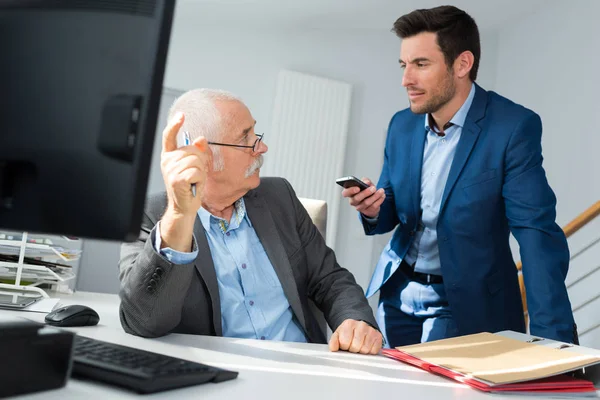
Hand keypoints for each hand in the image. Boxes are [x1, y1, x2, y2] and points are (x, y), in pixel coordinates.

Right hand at [159, 112, 210, 251]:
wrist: (184, 207)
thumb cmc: (189, 187)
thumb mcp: (194, 167)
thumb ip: (197, 152)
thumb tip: (201, 139)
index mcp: (169, 156)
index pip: (169, 136)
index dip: (174, 125)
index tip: (181, 115)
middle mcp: (167, 162)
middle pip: (192, 150)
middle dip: (200, 161)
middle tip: (195, 174)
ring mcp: (170, 171)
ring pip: (196, 161)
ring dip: (201, 172)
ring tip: (194, 181)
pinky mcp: (176, 180)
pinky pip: (196, 172)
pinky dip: (200, 179)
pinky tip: (193, 185)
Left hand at [329, 319, 382, 354]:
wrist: (359, 325)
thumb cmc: (348, 332)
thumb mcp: (338, 334)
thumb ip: (334, 341)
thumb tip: (333, 348)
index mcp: (349, 324)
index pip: (345, 342)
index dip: (344, 346)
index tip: (345, 343)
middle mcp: (361, 325)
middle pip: (355, 347)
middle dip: (353, 349)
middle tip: (352, 345)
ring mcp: (371, 330)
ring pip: (365, 350)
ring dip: (361, 351)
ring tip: (359, 345)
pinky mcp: (378, 336)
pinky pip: (374, 351)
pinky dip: (370, 351)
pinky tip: (366, 345)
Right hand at [341, 178, 384, 218]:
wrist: (372, 202)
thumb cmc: (365, 191)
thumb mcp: (365, 184)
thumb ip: (365, 181)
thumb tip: (367, 182)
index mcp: (350, 193)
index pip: (345, 193)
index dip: (350, 191)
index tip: (358, 188)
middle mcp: (353, 201)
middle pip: (357, 199)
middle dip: (365, 193)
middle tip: (373, 188)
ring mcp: (360, 207)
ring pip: (366, 203)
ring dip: (375, 196)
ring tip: (381, 191)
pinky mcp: (368, 211)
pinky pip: (373, 206)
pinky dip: (379, 200)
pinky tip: (382, 195)